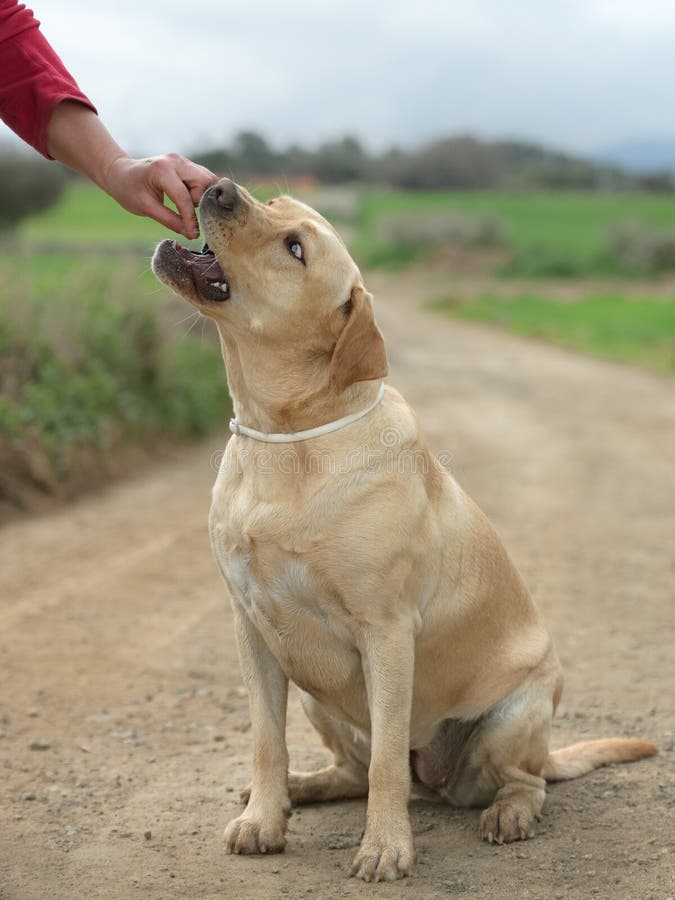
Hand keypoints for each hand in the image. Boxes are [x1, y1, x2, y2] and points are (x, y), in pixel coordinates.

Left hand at [46, 102, 217, 238]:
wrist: (120, 172)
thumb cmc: (128, 190)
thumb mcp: (145, 208)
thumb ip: (169, 220)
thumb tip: (190, 233)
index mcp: (162, 170)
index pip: (184, 197)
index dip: (190, 219)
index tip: (193, 234)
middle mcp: (176, 161)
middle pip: (204, 182)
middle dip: (200, 201)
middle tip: (186, 212)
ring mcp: (182, 160)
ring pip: (208, 179)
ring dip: (202, 196)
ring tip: (186, 205)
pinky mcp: (186, 164)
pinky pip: (203, 178)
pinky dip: (200, 191)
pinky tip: (188, 199)